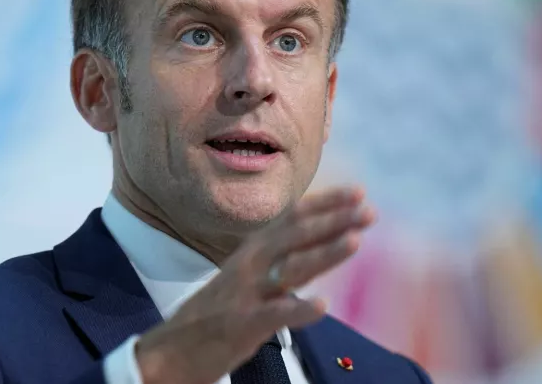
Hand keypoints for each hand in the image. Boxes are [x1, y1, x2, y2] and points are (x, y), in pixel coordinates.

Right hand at [134, 186, 375, 383]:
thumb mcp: (248, 275)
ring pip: (290, 269)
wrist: (174, 348)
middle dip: (334, 222)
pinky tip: (322, 305)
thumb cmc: (218, 312)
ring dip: (323, 254)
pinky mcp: (241, 324)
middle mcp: (250, 265)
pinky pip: (274, 315)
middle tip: (368, 210)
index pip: (293, 219)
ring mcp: (246, 294)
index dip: (326, 204)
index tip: (358, 193)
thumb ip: (281, 259)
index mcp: (254, 251)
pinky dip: (298, 310)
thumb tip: (321, 242)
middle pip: (296, 237)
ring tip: (354, 242)